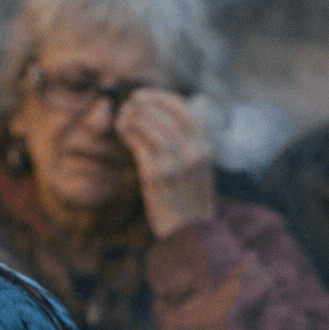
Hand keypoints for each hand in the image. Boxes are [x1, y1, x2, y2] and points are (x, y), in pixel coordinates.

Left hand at [114, 88, 214, 239]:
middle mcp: (194, 153)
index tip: (144, 96)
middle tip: (130, 102)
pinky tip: (122, 131)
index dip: (161, 98)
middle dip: (145, 102)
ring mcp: (175, 165)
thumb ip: (198, 137)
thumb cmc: (190, 199)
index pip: (185, 109)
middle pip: (167, 114)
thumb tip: (201, 102)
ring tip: (124, 115)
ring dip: (134, 117)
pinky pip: (139, 145)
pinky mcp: (157, 176)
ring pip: (152, 127)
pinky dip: (129, 133)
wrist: (189, 233)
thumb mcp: (203, 165)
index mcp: (206, 148)